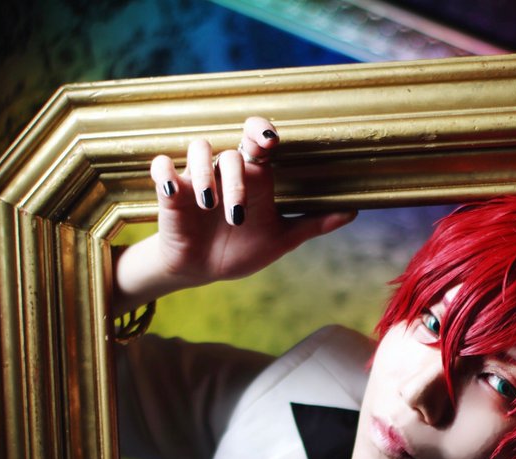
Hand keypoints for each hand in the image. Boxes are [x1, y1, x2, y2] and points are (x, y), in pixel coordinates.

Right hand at [113, 116, 356, 310]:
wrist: (203, 271)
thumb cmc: (242, 249)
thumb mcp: (280, 239)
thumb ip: (314, 223)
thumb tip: (353, 212)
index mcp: (254, 175)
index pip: (257, 137)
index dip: (261, 130)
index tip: (269, 141)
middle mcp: (226, 170)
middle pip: (232, 153)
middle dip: (236, 182)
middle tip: (237, 218)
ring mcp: (197, 177)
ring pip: (199, 149)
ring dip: (204, 176)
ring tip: (209, 208)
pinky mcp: (170, 189)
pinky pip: (162, 166)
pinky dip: (165, 173)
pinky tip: (173, 191)